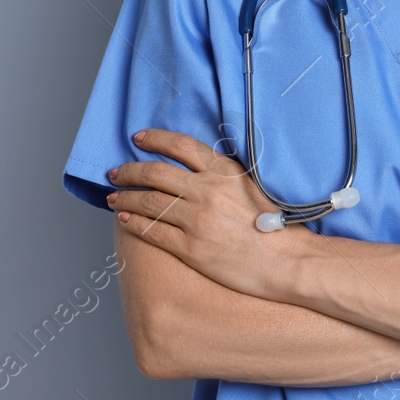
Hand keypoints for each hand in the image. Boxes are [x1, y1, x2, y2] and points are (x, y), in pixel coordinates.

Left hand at [107, 128, 313, 299]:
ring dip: (125, 197)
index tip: (139, 139)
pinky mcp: (191, 248)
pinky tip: (124, 219)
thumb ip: (224, 175)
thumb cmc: (276, 226)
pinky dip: (133, 223)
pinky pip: (152, 231)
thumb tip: (198, 169)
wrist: (287, 261)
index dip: (155, 139)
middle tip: (116, 172)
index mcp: (224, 171)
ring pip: (148, 202)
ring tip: (113, 197)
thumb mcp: (251, 186)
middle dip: (129, 170)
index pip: (180, 145)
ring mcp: (196, 220)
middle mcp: (206, 191)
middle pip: (155, 172)